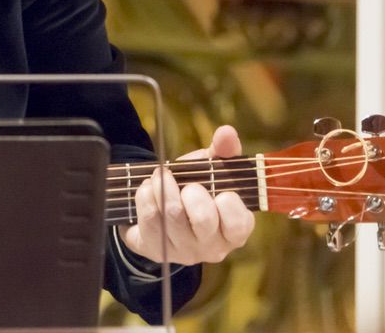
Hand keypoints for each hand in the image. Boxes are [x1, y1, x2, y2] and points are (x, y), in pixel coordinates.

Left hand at [120, 125, 254, 264]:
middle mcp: (212, 247)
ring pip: (172, 218)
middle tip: (185, 182)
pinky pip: (149, 221)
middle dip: (190, 191)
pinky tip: (147, 188)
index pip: (239, 223)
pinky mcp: (157, 251)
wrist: (161, 210)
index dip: (227, 202)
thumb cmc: (195, 190)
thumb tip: (227, 132)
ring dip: (162, 187)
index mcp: (234, 230)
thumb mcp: (211, 171)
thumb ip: (223, 152)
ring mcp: (184, 252)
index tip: (217, 188)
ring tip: (160, 176)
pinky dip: (146, 196)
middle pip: (203, 220)